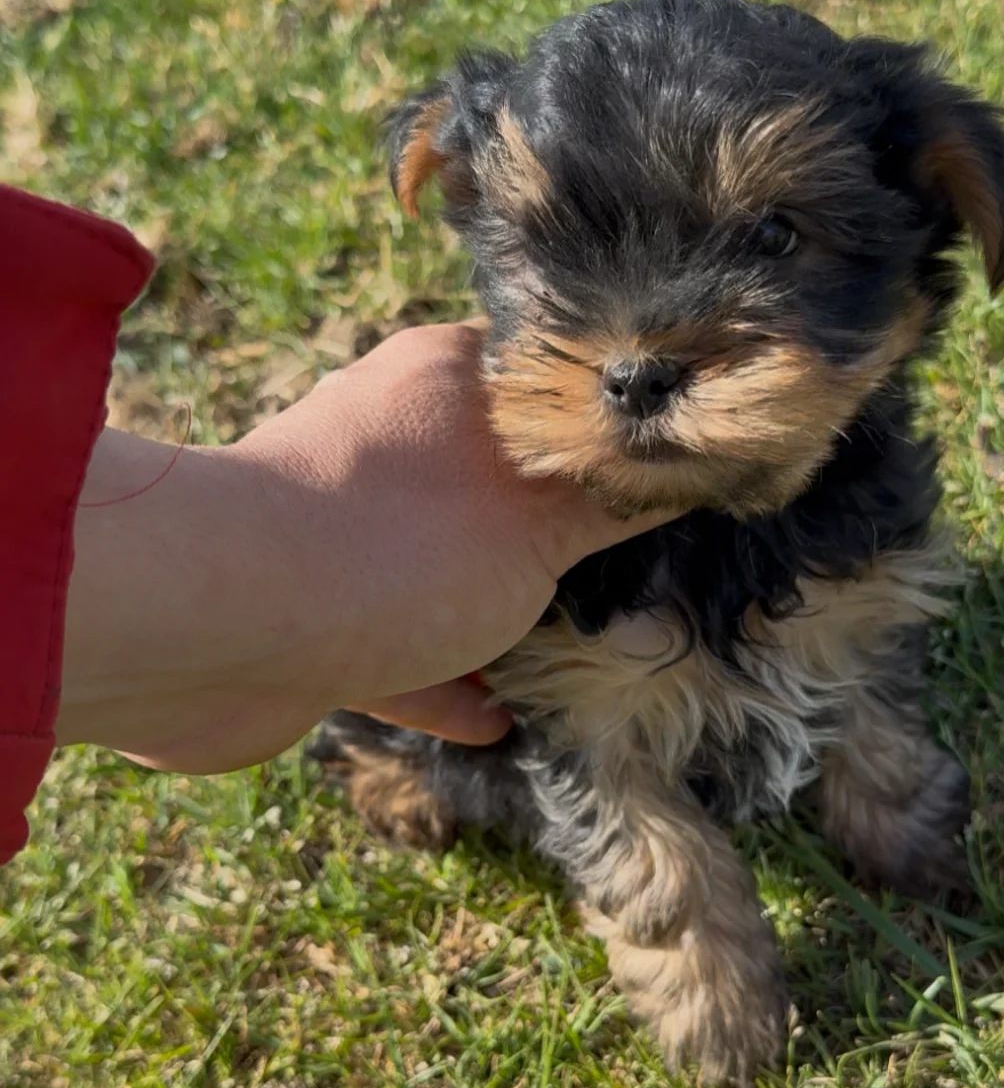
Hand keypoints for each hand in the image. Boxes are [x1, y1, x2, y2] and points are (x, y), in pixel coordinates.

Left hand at [58, 322, 671, 771]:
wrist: (219, 626)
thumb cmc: (396, 546)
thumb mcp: (543, 519)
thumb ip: (618, 496)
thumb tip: (701, 458)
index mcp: (445, 380)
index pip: (548, 368)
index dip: (612, 407)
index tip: (678, 448)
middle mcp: (388, 439)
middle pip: (497, 470)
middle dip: (560, 520)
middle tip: (642, 561)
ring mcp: (339, 529)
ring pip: (444, 562)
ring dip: (500, 606)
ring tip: (577, 643)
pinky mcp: (304, 615)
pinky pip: (393, 649)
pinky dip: (443, 679)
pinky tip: (497, 718)